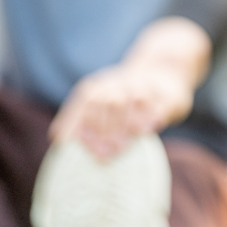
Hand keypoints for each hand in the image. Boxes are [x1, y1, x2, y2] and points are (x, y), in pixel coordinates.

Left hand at [50, 17, 206, 160]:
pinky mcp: (168, 94)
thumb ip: (80, 120)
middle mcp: (119, 82)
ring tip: (122, 148)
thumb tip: (58, 139)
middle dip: (102, 130)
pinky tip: (147, 131)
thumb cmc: (122, 103)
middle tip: (102, 155)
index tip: (79, 147)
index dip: (80, 124)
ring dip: (126, 124)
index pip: (85, 102)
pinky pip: (159, 104)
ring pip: (133, 99)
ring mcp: (145, 86)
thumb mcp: (98, 106)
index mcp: (97, 87)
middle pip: (107, 101)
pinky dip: (152, 117)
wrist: (164, 71)